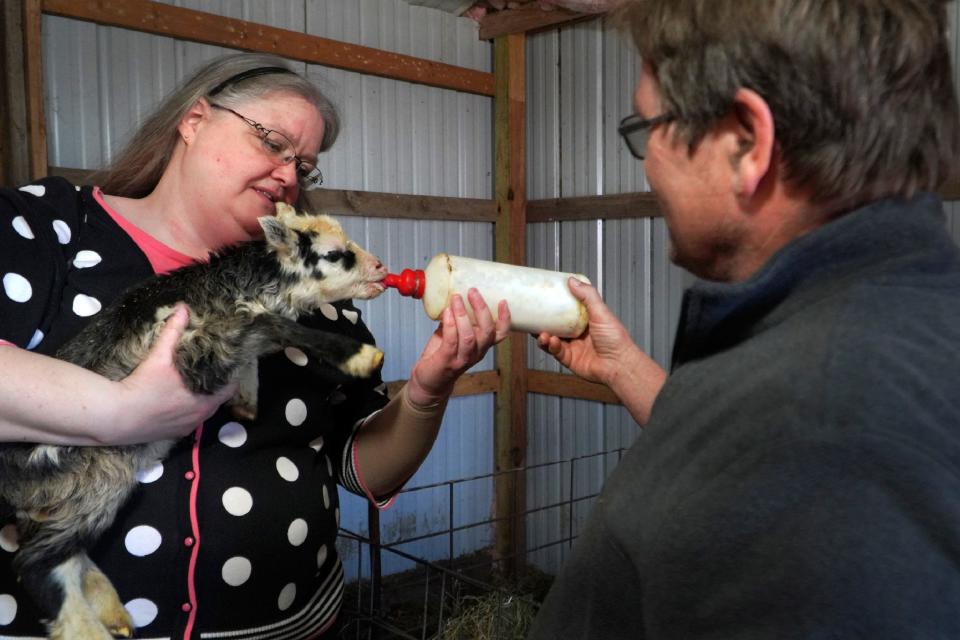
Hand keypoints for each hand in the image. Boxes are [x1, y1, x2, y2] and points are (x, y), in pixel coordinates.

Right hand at [113, 303, 235, 443]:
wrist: (116, 417)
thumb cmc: (143, 386)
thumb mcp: (159, 356)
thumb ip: (173, 332)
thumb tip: (183, 308)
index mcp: (206, 401)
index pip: (230, 388)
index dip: (230, 375)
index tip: (226, 364)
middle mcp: (200, 417)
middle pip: (218, 399)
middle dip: (215, 386)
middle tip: (210, 369)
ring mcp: (187, 428)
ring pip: (203, 411)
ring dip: (202, 398)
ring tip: (195, 383)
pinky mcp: (173, 434)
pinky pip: (188, 421)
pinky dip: (188, 411)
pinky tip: (178, 400)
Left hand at [407, 289, 510, 406]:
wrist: (429, 382)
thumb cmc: (442, 356)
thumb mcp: (455, 335)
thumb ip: (458, 320)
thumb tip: (456, 297)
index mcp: (482, 345)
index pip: (500, 334)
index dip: (505, 319)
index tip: (503, 301)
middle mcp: (476, 353)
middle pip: (487, 332)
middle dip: (481, 309)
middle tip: (473, 292)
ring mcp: (462, 359)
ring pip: (469, 336)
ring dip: (463, 315)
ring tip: (456, 299)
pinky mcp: (447, 361)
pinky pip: (452, 341)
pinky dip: (450, 324)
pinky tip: (447, 312)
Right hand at [535, 278, 641, 385]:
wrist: (619, 364)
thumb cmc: (615, 339)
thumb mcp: (601, 312)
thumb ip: (587, 295)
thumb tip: (572, 281)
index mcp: (585, 321)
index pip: (566, 310)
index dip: (555, 305)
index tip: (544, 298)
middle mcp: (578, 333)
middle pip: (555, 326)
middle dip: (543, 322)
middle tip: (534, 317)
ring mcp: (573, 347)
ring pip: (552, 340)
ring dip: (543, 336)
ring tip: (540, 333)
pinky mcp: (569, 359)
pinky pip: (556, 352)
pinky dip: (551, 346)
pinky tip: (550, 341)